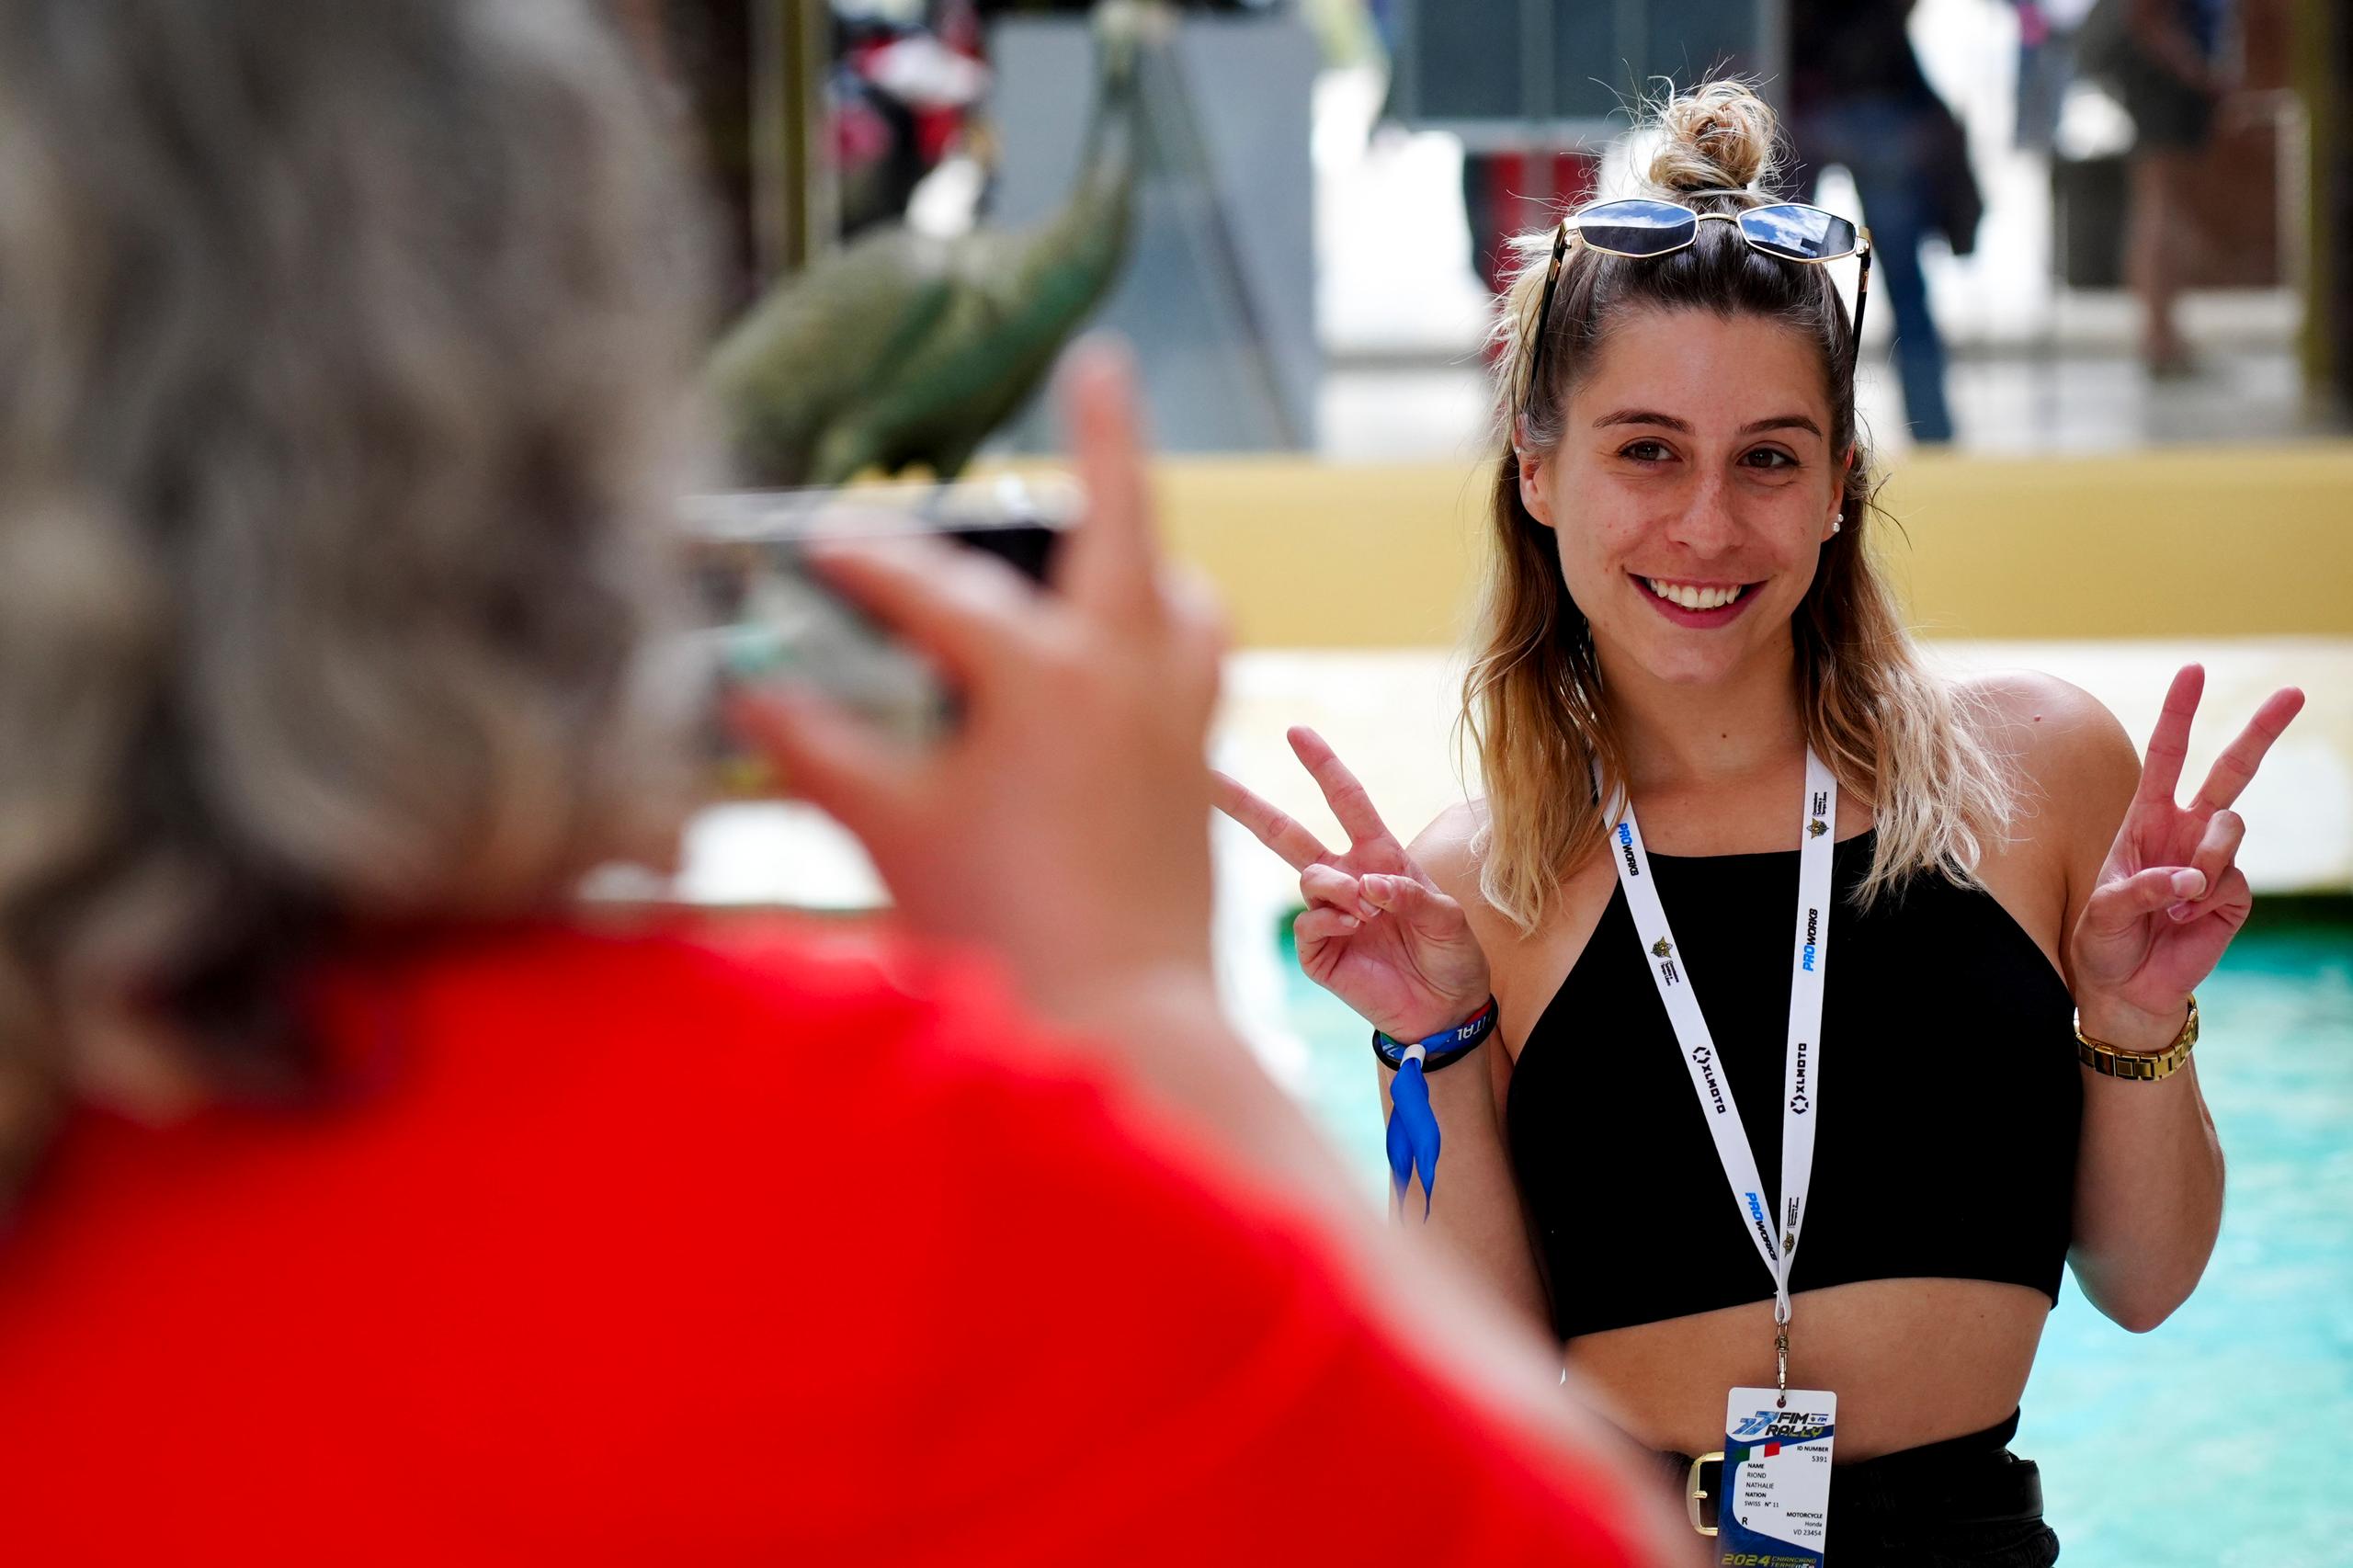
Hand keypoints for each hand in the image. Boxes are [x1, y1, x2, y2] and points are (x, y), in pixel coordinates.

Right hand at [733, 340, 1225, 1023]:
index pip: (936, 593)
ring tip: (1111, 524)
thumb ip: (819, 752)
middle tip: (1103, 361)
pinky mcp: (1195, 760)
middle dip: (1107, 437)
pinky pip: (1198, 656)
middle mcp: (1128, 672)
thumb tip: (747, 694)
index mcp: (1045, 677)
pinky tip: (1134, 646)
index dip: (868, 564)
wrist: (1124, 1023)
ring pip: (1178, 590)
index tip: (819, 542)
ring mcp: (1176, 713)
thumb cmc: (1005, 934)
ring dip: (1145, 546)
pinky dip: (1171, 624)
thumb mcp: (893, 831)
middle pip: (1122, 521)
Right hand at [1214, 728, 1489, 1040]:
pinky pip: (1306, 923)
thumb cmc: (1452, 956)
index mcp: (1379, 857)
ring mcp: (1329, 916)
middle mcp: (1347, 879)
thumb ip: (1413, 895)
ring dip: (1335, 886)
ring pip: (1307, 878)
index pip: (1346, 801)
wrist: (1446, 1011)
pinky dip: (1328, 919)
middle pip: (1286, 835)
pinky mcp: (1319, 952)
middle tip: (1209, 777)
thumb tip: (1369, 885)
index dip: (1322, 766)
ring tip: (1366, 910)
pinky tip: (1353, 928)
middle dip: (1248, 806)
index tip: (1296, 732)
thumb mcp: (1449, 918)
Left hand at [2068, 665, 2304, 1045]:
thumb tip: (2188, 879)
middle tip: (2293, 692)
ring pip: (2229, 828)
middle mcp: (2185, 830)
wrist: (2125, 987)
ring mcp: (2214, 860)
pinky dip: (2205, 897)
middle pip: (2230, 771)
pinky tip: (2184, 920)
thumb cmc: (2104, 940)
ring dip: (2204, 858)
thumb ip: (2138, 889)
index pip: (2167, 756)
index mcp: (2146, 819)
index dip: (2180, 713)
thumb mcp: (2102, 911)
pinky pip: (2230, 878)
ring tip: (2174, 899)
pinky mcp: (2233, 893)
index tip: (2194, 670)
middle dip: (2261, 731)